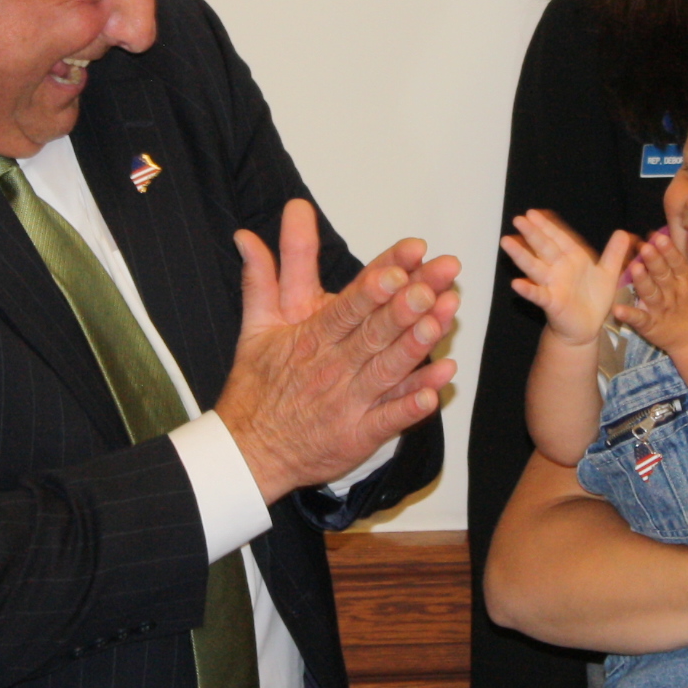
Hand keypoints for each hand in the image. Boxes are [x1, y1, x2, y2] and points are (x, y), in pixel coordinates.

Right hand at [218, 199, 459, 501]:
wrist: (247, 451)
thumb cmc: (256, 388)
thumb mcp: (254, 327)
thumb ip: (260, 277)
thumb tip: (246, 236)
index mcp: (312, 337)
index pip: (349, 305)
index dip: (376, 285)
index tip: (402, 264)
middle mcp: (333, 366)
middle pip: (374, 332)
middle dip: (406, 307)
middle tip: (433, 284)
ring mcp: (348, 402)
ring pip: (386, 370)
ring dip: (415, 347)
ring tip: (441, 323)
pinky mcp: (358, 434)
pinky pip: (388, 419)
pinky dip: (411, 406)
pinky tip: (436, 391)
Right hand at [500, 211, 632, 348]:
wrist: (588, 327)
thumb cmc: (594, 300)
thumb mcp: (608, 274)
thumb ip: (614, 253)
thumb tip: (623, 232)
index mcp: (573, 259)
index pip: (558, 238)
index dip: (546, 226)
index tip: (532, 213)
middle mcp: (559, 269)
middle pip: (544, 248)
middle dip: (532, 233)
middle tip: (518, 219)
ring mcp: (553, 285)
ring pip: (535, 267)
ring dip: (521, 255)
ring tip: (507, 241)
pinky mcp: (552, 303)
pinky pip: (539, 295)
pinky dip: (528, 290)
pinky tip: (516, 284)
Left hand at [614, 228, 687, 352]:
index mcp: (685, 279)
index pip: (677, 262)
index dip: (668, 251)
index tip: (659, 237)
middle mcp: (672, 292)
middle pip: (663, 275)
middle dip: (655, 261)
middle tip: (645, 248)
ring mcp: (661, 309)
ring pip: (651, 294)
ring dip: (643, 282)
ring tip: (634, 269)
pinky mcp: (651, 325)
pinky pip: (639, 319)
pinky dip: (629, 315)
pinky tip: (618, 310)